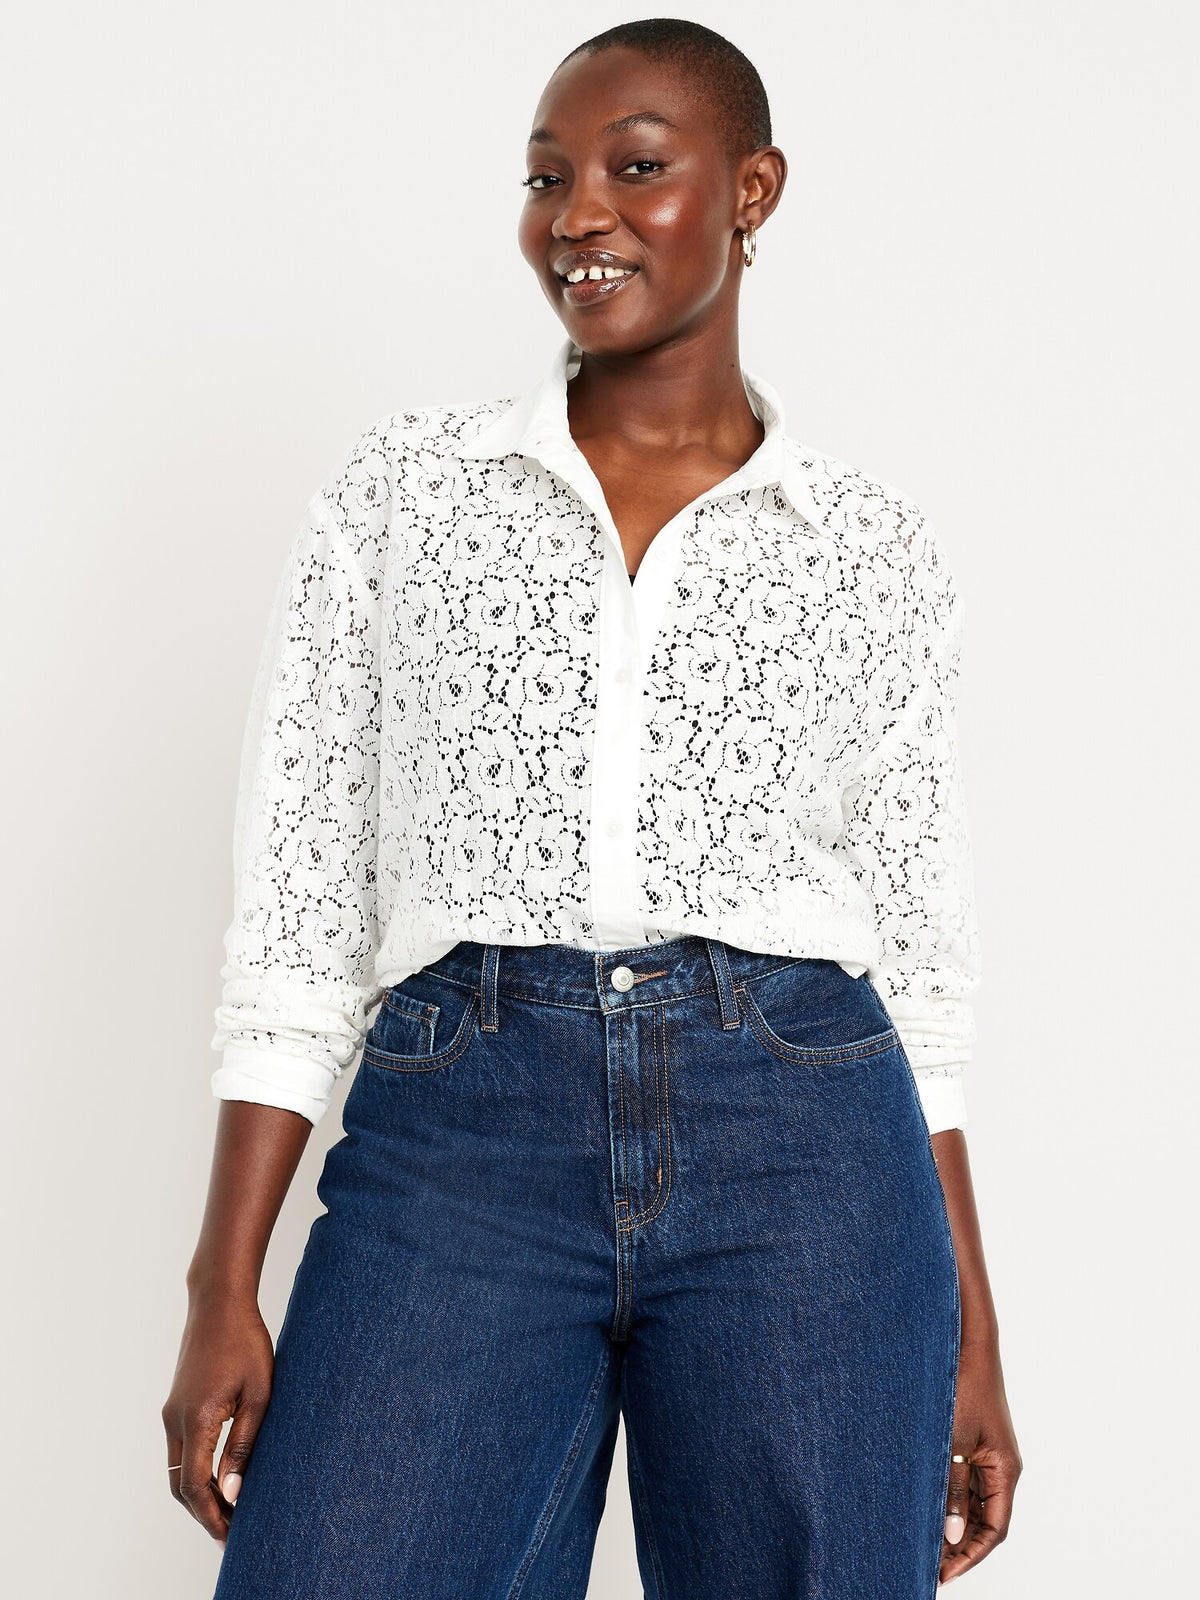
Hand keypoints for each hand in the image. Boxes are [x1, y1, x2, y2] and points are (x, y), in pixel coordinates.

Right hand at [161, 1290, 274, 1546]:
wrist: (219, 1303)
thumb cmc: (246, 1342)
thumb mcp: (259, 1394)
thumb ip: (244, 1444)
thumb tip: (232, 1492)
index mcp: (196, 1420)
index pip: (196, 1488)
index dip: (213, 1518)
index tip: (232, 1537)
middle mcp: (175, 1420)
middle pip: (180, 1486)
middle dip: (204, 1514)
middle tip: (231, 1533)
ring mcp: (171, 1412)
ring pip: (176, 1471)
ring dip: (198, 1495)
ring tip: (228, 1510)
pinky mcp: (175, 1404)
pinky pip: (179, 1450)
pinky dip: (195, 1472)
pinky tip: (219, 1477)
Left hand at [939, 1338, 1021, 1584]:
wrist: (967, 1345)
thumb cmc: (962, 1387)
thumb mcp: (952, 1442)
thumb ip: (952, 1489)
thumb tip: (952, 1537)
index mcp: (1005, 1471)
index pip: (994, 1531)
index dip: (970, 1556)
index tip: (943, 1574)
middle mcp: (1002, 1468)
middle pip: (985, 1522)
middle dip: (960, 1546)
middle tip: (929, 1565)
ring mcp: (990, 1457)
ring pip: (975, 1504)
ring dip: (954, 1525)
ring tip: (924, 1545)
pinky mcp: (976, 1444)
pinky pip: (967, 1483)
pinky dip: (951, 1501)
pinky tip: (928, 1510)